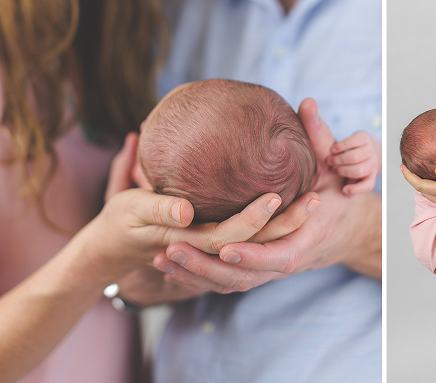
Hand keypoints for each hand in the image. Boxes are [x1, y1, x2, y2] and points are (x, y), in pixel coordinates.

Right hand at [88, 135, 309, 284]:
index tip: (277, 194)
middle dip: (288, 223)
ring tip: (313, 202)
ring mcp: (218, 251)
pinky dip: (276, 233)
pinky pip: (255, 247)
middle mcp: (211, 248)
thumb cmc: (121, 222)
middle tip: (314, 197)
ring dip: (289, 226)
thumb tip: (186, 212)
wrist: (112, 244)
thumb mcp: (132, 210)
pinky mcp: (221, 246)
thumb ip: (159, 210)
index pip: (234, 235)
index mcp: (192, 240)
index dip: (256, 218)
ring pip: (263, 245)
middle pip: (258, 242)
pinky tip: (297, 211)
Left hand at [154, 98, 381, 292]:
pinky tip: (167, 267)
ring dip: (194, 274)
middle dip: (205, 265)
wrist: (340, 232)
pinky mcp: (253, 273)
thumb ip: (319, 139)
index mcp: (302, 241)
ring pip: (227, 284)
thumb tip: (307, 103)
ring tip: (160, 256)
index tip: (223, 246)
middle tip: (172, 246)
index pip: (276, 255)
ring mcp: (265, 271)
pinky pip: (222, 283)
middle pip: (242, 277)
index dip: (250, 254)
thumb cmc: (334, 195)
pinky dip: (195, 279)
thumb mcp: (332, 168)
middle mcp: (281, 262)